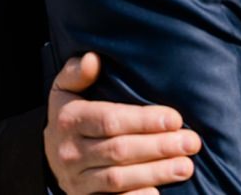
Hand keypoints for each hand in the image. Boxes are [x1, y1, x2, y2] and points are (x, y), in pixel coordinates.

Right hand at [46, 53, 199, 194]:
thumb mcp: (65, 90)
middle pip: (118, 150)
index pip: (109, 120)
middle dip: (158, 146)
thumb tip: (93, 59)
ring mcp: (78, 178)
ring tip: (186, 166)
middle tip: (191, 142)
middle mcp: (71, 151)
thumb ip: (77, 72)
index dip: (144, 121)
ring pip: (119, 177)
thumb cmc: (71, 118)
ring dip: (156, 172)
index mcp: (69, 119)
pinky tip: (160, 192)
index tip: (175, 119)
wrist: (49, 158)